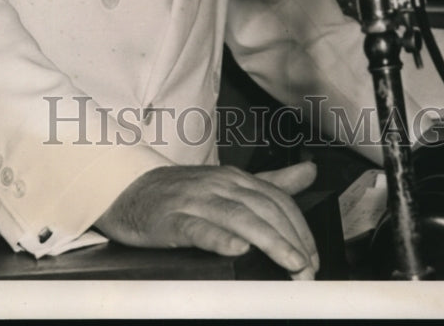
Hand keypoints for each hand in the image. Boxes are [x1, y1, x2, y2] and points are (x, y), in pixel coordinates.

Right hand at [94, 161, 318, 279]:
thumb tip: (310, 172)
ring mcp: (194, 201)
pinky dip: (219, 238)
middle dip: (292, 241)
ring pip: (238, 218)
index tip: (313, 258)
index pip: (277, 200)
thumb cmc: (183, 193)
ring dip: (270, 241)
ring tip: (291, 263)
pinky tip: (237, 249)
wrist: (130, 191)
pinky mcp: (172, 221)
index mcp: (234, 178)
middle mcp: (218, 185)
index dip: (300, 229)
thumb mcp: (229, 183)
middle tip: (307, 271)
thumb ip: (271, 181)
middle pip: (264, 209)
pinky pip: (198, 229)